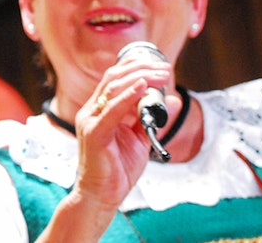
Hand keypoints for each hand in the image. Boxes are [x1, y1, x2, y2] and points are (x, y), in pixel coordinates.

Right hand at [71, 56, 174, 210]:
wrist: (102, 195)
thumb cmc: (118, 169)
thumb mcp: (141, 138)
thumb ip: (152, 118)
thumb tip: (172, 99)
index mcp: (100, 109)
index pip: (115, 78)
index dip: (137, 67)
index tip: (161, 66)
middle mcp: (91, 110)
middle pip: (114, 78)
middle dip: (142, 69)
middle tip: (166, 69)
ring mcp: (90, 120)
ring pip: (113, 88)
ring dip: (140, 78)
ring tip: (161, 75)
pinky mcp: (94, 133)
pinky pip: (111, 110)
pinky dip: (127, 96)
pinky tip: (143, 87)